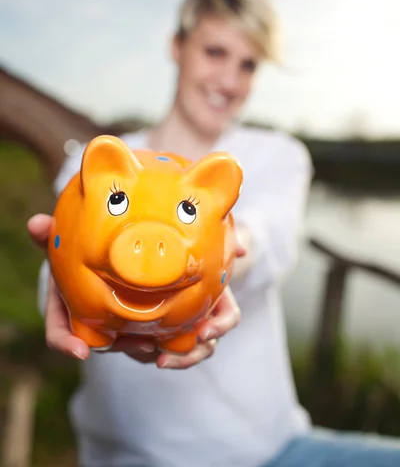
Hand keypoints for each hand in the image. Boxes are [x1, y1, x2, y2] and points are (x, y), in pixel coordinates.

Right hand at [27, 213, 241, 367]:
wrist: (146, 248)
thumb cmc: (106, 250)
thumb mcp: (81, 240)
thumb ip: (59, 233)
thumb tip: (34, 223)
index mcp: (86, 306)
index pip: (63, 331)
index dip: (66, 342)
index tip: (79, 351)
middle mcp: (115, 322)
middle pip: (120, 347)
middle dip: (135, 350)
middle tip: (148, 346)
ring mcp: (145, 325)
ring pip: (159, 352)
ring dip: (177, 355)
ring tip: (186, 340)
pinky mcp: (178, 318)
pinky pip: (191, 339)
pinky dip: (202, 336)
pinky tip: (207, 329)